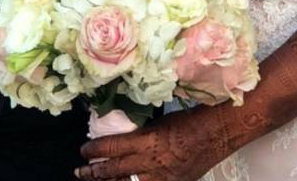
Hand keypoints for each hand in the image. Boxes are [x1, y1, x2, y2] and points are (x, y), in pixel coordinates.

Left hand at [75, 106, 226, 180]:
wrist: (216, 133)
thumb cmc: (189, 121)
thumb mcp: (159, 122)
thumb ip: (140, 133)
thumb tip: (121, 137)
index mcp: (146, 141)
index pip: (110, 147)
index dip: (93, 150)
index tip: (83, 150)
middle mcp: (150, 162)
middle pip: (113, 171)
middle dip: (93, 173)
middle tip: (80, 172)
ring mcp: (160, 178)